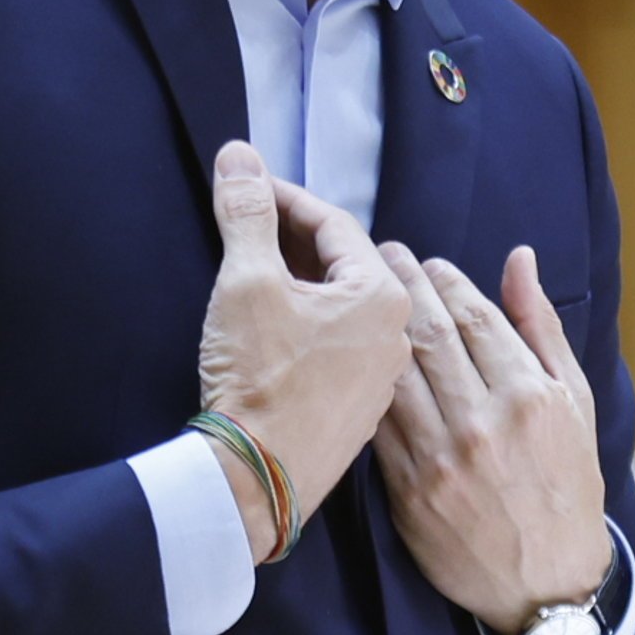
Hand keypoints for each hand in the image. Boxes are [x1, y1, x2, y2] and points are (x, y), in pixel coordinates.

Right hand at [195, 141, 411, 562]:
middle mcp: (395, 336)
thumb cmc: (260, 377)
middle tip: (245, 224)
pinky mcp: (357, 414)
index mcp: (382, 296)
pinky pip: (338, 351)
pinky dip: (307, 328)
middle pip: (342, 266)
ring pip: (342, 311)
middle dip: (290, 240)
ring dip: (300, 286)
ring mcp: (380, 379)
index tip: (245, 186)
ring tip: (254, 272)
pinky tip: (273, 331)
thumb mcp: (246, 281)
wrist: (258, 478)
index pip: (332, 225)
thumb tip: (238, 155)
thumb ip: (246, 213)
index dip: (282, 199)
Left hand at [370, 240, 606, 634]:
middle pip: (431, 336)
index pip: (477, 319)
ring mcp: (443, 458)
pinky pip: (379, 422)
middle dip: (404, 286)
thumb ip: (541, 328)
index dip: (447, 282)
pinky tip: (354, 355)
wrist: (546, 582)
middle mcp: (485, 423)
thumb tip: (519, 259)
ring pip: (398, 373)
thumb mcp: (574, 403)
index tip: (429, 263)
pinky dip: (365, 384)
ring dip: (376, 326)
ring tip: (361, 292)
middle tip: (384, 254)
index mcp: (530, 397)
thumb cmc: (566, 485)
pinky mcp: (410, 490)